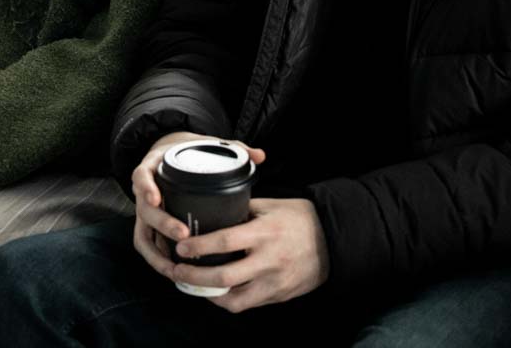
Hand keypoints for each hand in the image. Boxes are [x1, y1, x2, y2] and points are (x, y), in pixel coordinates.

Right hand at [131, 132, 265, 279]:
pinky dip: (157, 259)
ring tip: (174, 267)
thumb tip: (260, 156)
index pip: (141, 175)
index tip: (155, 198)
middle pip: (144, 210)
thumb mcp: (204, 143)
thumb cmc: (187, 151)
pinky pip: (148, 245)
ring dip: (155, 253)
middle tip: (183, 234)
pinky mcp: (150, 226)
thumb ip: (232, 147)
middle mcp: (144, 191)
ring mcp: (145, 210)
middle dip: (162, 224)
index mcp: (153, 167)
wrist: (170, 155)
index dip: (146, 187)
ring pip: (142, 234)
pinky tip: (172, 271)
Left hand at [172, 197, 329, 312]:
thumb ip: (241, 210)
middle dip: (193, 277)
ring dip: (207, 295)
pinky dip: (228, 300)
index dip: (199, 247)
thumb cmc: (299, 218)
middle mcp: (268, 260)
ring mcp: (274, 282)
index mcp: (264, 233)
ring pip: (234, 300)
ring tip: (190, 285)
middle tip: (175, 271)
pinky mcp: (279, 295)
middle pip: (223, 277)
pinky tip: (215, 292)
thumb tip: (211, 212)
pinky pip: (248, 304)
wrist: (334, 240)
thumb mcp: (270, 206)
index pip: (224, 241)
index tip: (181, 248)